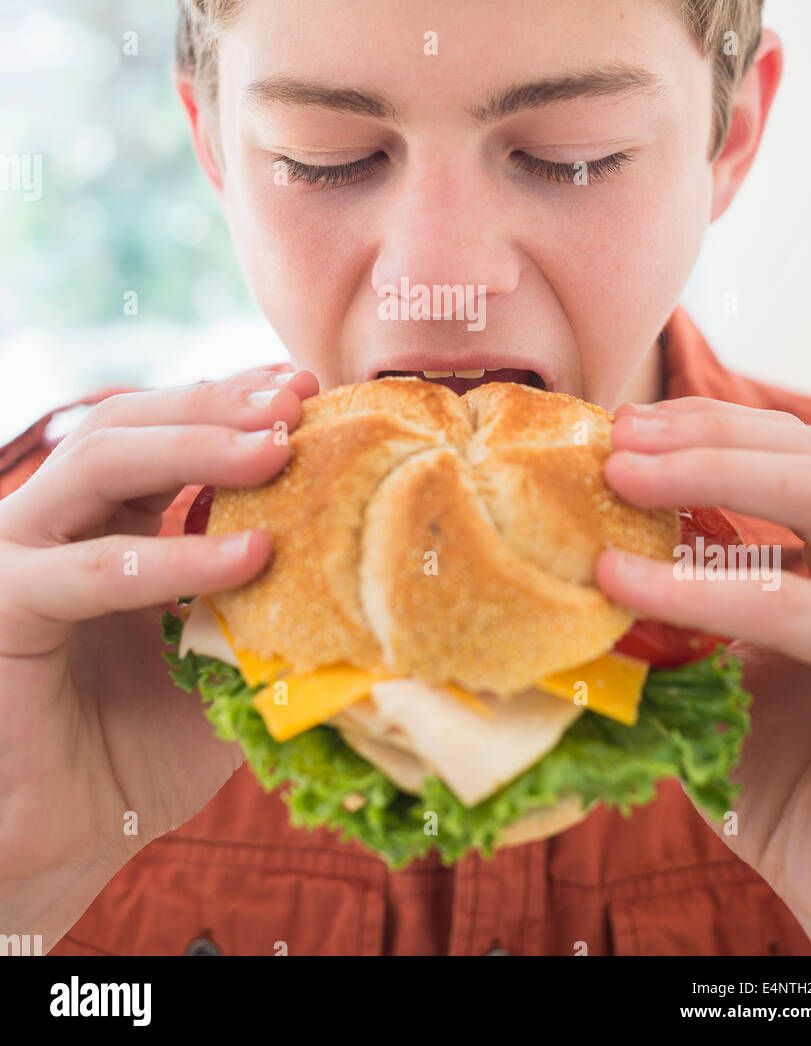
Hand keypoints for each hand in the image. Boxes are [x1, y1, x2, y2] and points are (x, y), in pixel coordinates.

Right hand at [0, 365, 317, 932]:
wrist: (76, 836)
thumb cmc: (147, 744)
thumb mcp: (223, 648)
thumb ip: (264, 591)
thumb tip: (364, 543)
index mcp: (101, 517)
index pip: (162, 429)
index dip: (230, 399)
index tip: (306, 386)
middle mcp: (53, 522)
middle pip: (128, 423)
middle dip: (216, 405)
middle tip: (297, 401)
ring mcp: (19, 556)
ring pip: (100, 463)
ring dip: (195, 448)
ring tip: (279, 449)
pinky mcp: (3, 608)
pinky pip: (93, 572)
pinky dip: (173, 558)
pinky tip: (250, 556)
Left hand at [595, 396, 810, 953]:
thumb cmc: (773, 782)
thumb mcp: (713, 675)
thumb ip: (672, 614)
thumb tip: (573, 548)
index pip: (796, 458)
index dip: (715, 428)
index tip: (625, 427)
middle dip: (712, 433)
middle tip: (619, 440)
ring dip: (716, 470)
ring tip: (620, 477)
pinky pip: (797, 610)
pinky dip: (707, 586)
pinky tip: (622, 580)